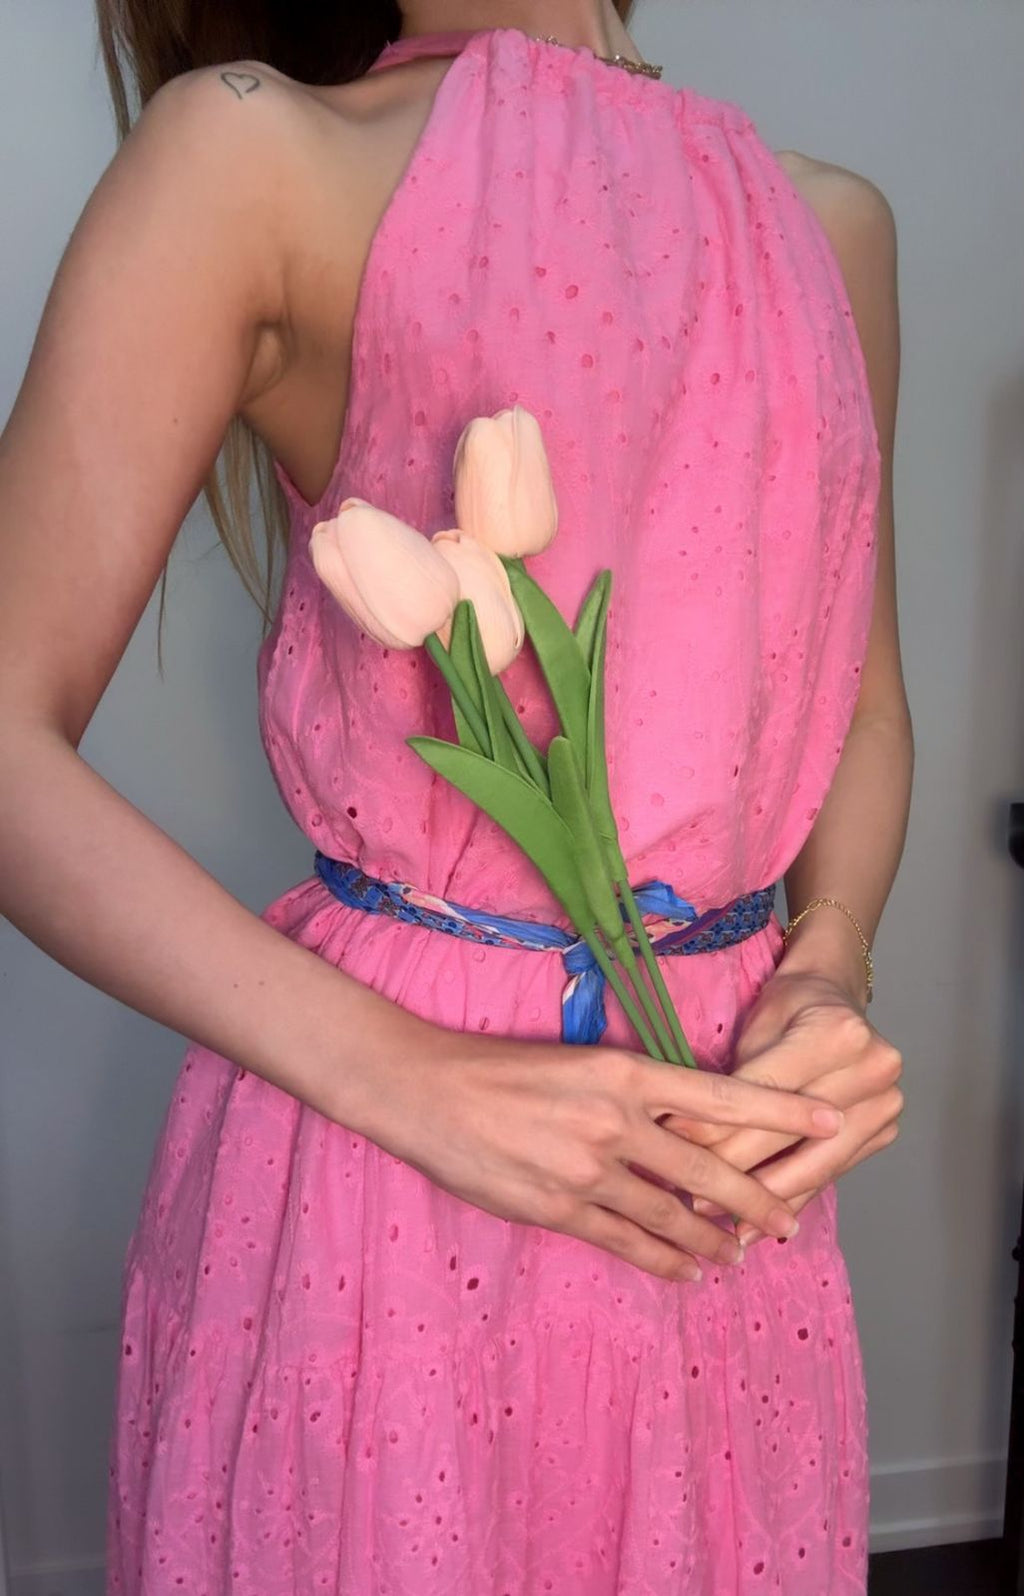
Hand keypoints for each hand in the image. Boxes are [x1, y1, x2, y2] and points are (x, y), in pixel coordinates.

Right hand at [373, 1020, 845, 1281]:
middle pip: (708, 1170)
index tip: (831, 1120)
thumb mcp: (577, 1062)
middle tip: (792, 1219)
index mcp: (623, 1073)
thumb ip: (631, 1092)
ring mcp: (586, 1169)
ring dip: (713, 1240)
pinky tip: (688, 1270)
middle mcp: (614, 1121)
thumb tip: (685, 1122)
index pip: (721, 1095)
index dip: (781, 1111)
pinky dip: (664, 1260)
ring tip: (742, 1254)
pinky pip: (626, 1242)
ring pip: (671, 1216)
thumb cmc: (500, 1069)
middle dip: (758, 1200)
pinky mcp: (557, 1208)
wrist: (428, 1091)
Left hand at [660, 972, 903, 1245]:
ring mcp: (886, 1103)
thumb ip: (735, 1084)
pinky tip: (767, 1226)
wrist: (836, 998)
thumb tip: (684, 1138)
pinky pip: (831, 1174)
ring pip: (815, 1165)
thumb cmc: (788, 1009)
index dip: (715, 1125)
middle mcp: (873, 1069)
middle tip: (693, 1200)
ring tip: (728, 1226)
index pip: (762, 1093)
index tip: (673, 1151)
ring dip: (767, 1200)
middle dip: (736, 1170)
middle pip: (790, 1135)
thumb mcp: (755, 1030)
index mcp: (836, 1034)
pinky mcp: (885, 1132)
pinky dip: (795, 1198)